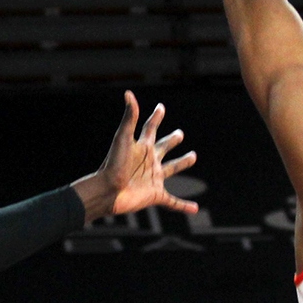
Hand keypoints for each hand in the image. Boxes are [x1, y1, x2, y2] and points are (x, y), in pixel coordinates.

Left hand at [72, 91, 198, 220]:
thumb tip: (129, 94)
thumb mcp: (122, 138)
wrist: (107, 192)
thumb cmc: (113, 164)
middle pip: (163, 147)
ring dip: (182, 163)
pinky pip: (173, 202)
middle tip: (180, 134)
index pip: (150, 129)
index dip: (156, 117)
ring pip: (171, 169)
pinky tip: (195, 209)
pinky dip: (184, 206)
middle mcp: (148, 161)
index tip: (161, 107)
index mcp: (142, 147)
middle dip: (172, 141)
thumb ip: (129, 117)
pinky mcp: (155, 195)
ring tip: (193, 157)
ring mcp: (153, 178)